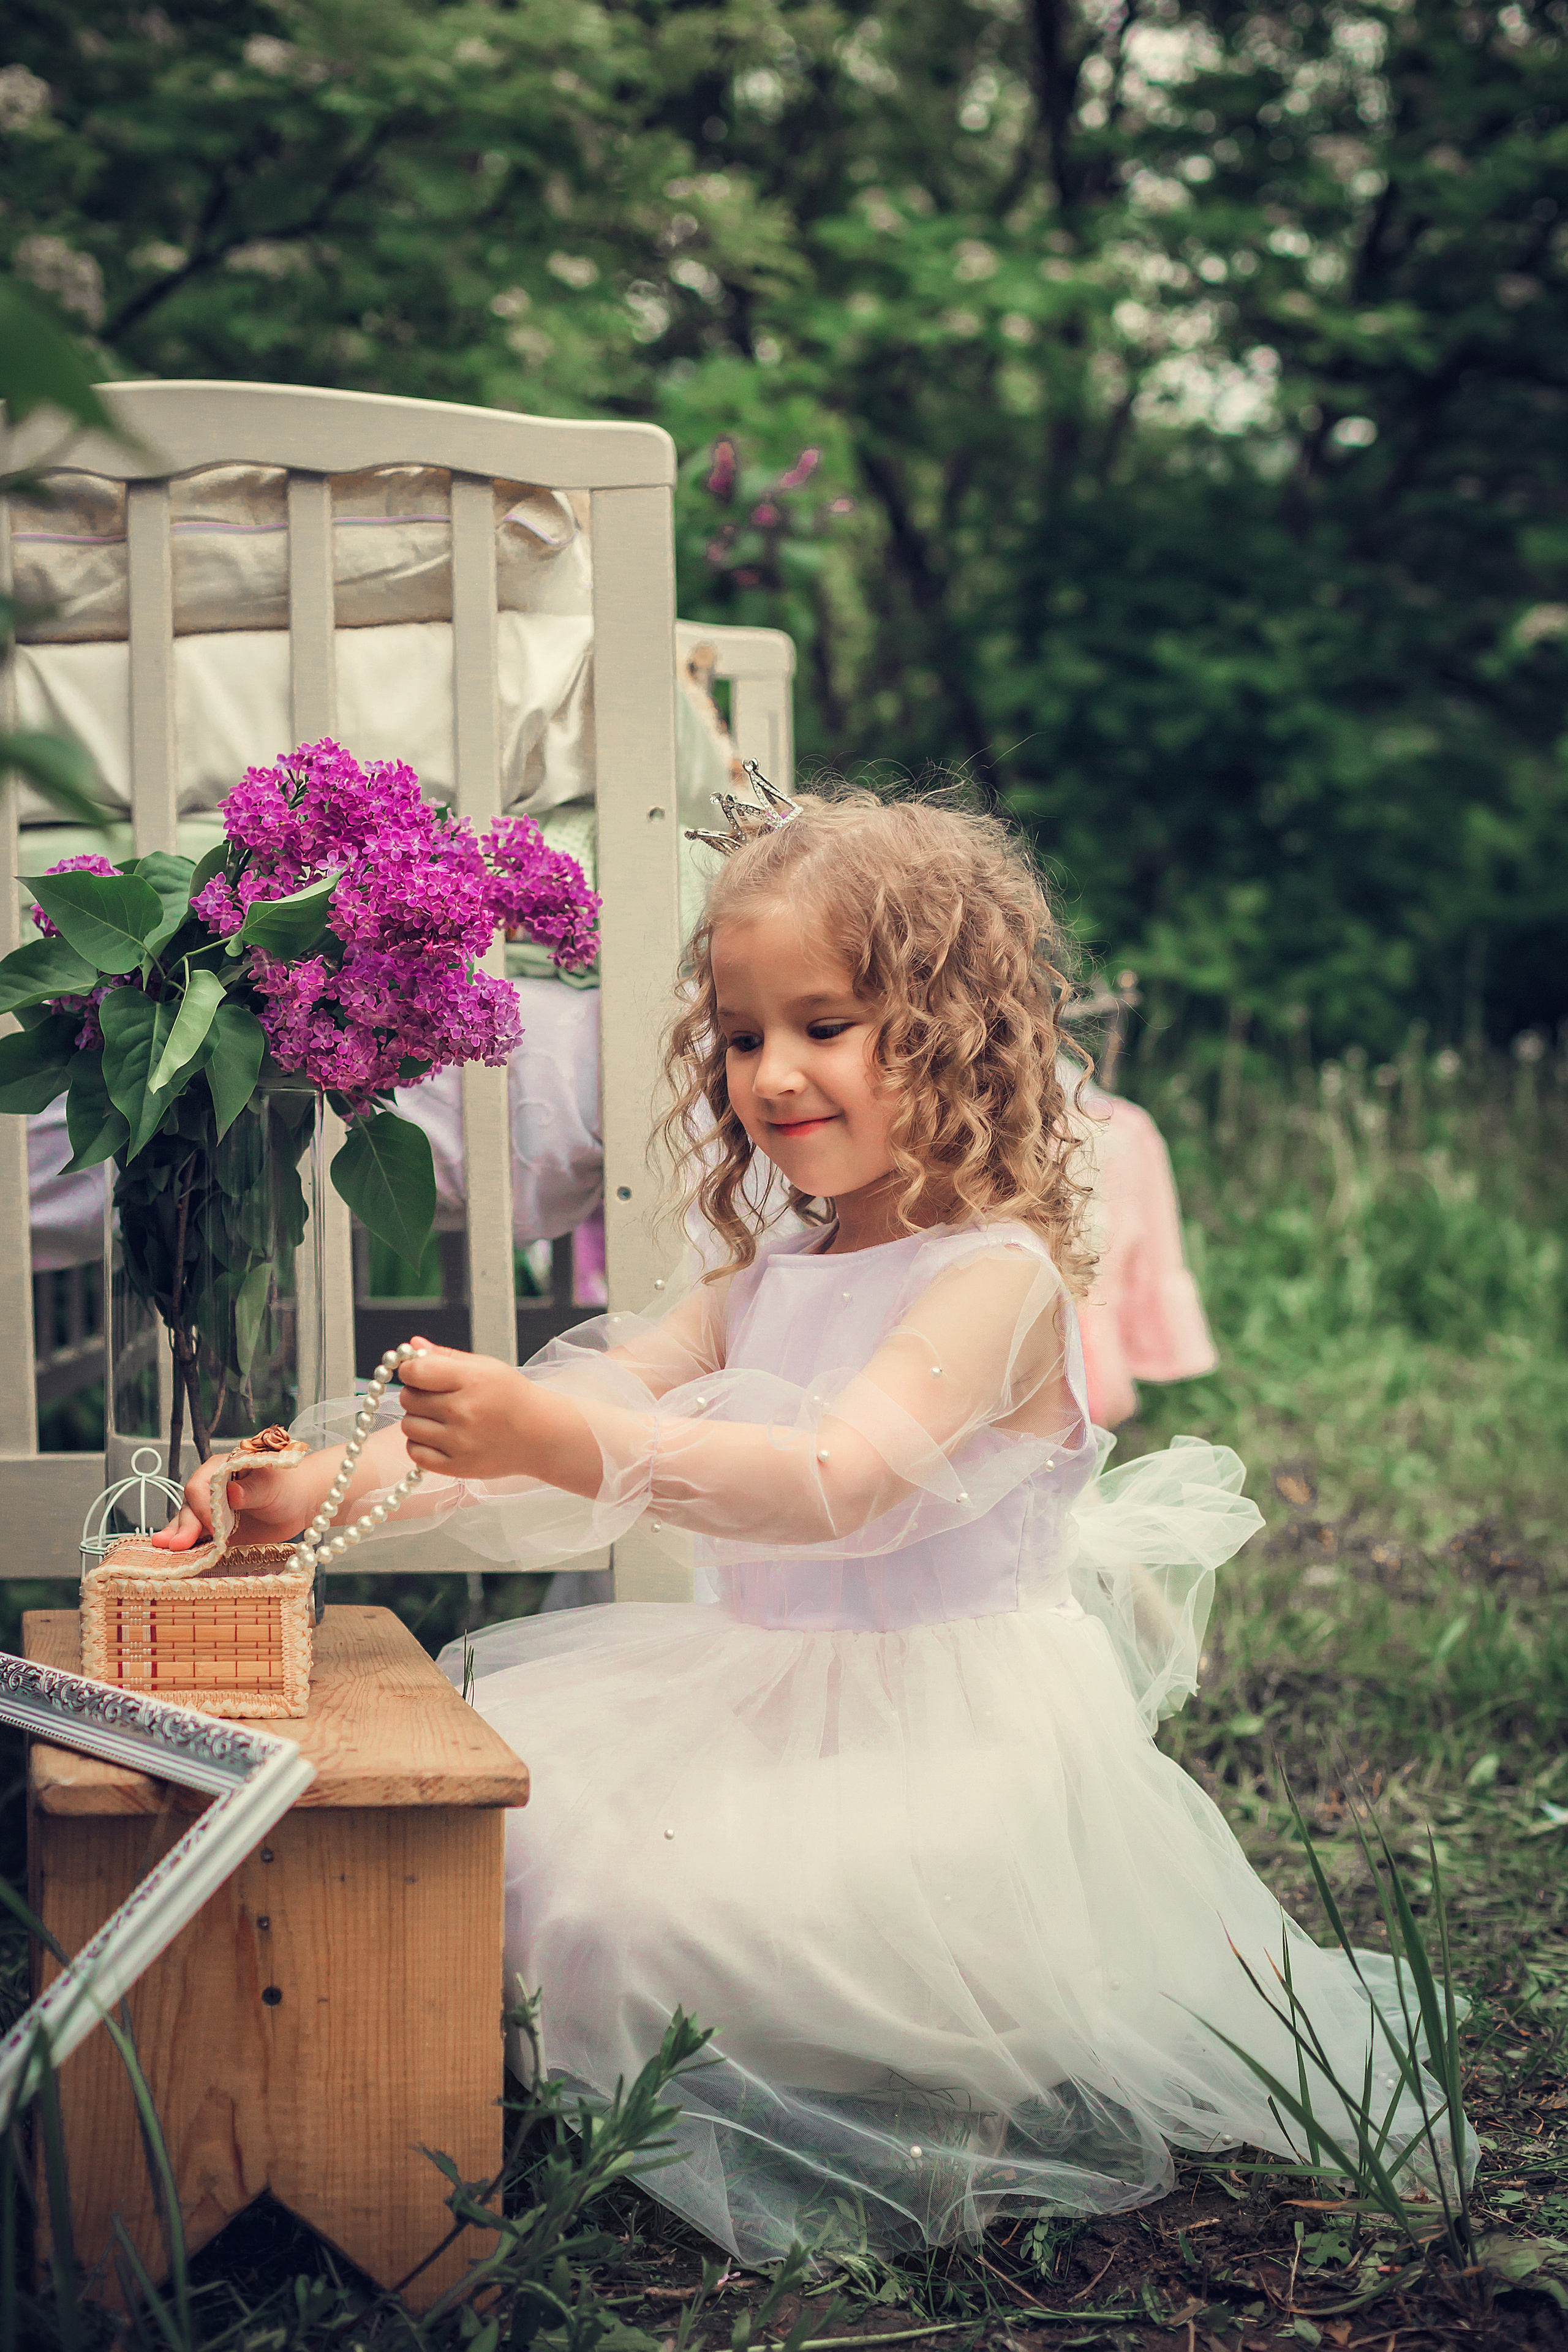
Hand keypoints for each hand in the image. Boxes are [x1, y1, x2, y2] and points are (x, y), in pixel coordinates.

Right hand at [151, 1449, 339, 1552]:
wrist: (300, 1504)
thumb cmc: (288, 1487)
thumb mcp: (273, 1486)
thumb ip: (252, 1490)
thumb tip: (231, 1492)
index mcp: (223, 1467)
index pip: (201, 1484)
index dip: (203, 1506)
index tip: (214, 1526)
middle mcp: (211, 1488)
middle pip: (190, 1505)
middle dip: (185, 1525)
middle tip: (178, 1544)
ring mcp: (211, 1510)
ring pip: (188, 1521)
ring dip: (177, 1535)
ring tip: (165, 1548)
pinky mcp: (215, 1530)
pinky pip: (197, 1537)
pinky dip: (187, 1546)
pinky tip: (171, 1555)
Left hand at [396, 1340, 535, 1480]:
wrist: (541, 1435)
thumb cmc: (512, 1397)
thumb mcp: (486, 1366)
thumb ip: (446, 1355)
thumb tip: (412, 1344)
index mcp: (472, 1380)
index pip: (415, 1371)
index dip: (411, 1369)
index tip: (418, 1372)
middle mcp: (463, 1412)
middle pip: (409, 1399)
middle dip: (416, 1393)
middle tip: (436, 1395)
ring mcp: (459, 1442)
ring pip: (408, 1426)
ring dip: (418, 1419)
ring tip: (440, 1418)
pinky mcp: (457, 1467)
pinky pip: (415, 1454)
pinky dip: (420, 1444)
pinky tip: (439, 1437)